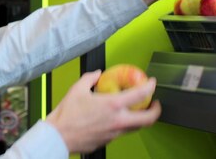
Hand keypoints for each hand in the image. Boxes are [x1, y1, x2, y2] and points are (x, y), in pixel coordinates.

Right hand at [45, 70, 160, 153]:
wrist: (59, 136)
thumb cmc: (67, 115)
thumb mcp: (77, 89)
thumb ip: (90, 79)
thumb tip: (96, 75)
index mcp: (112, 105)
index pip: (140, 94)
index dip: (150, 87)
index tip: (152, 83)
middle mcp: (118, 120)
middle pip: (148, 119)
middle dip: (156, 111)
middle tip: (155, 104)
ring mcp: (114, 133)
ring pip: (136, 128)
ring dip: (141, 119)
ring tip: (139, 112)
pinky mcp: (108, 140)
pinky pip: (122, 132)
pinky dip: (125, 125)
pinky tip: (118, 119)